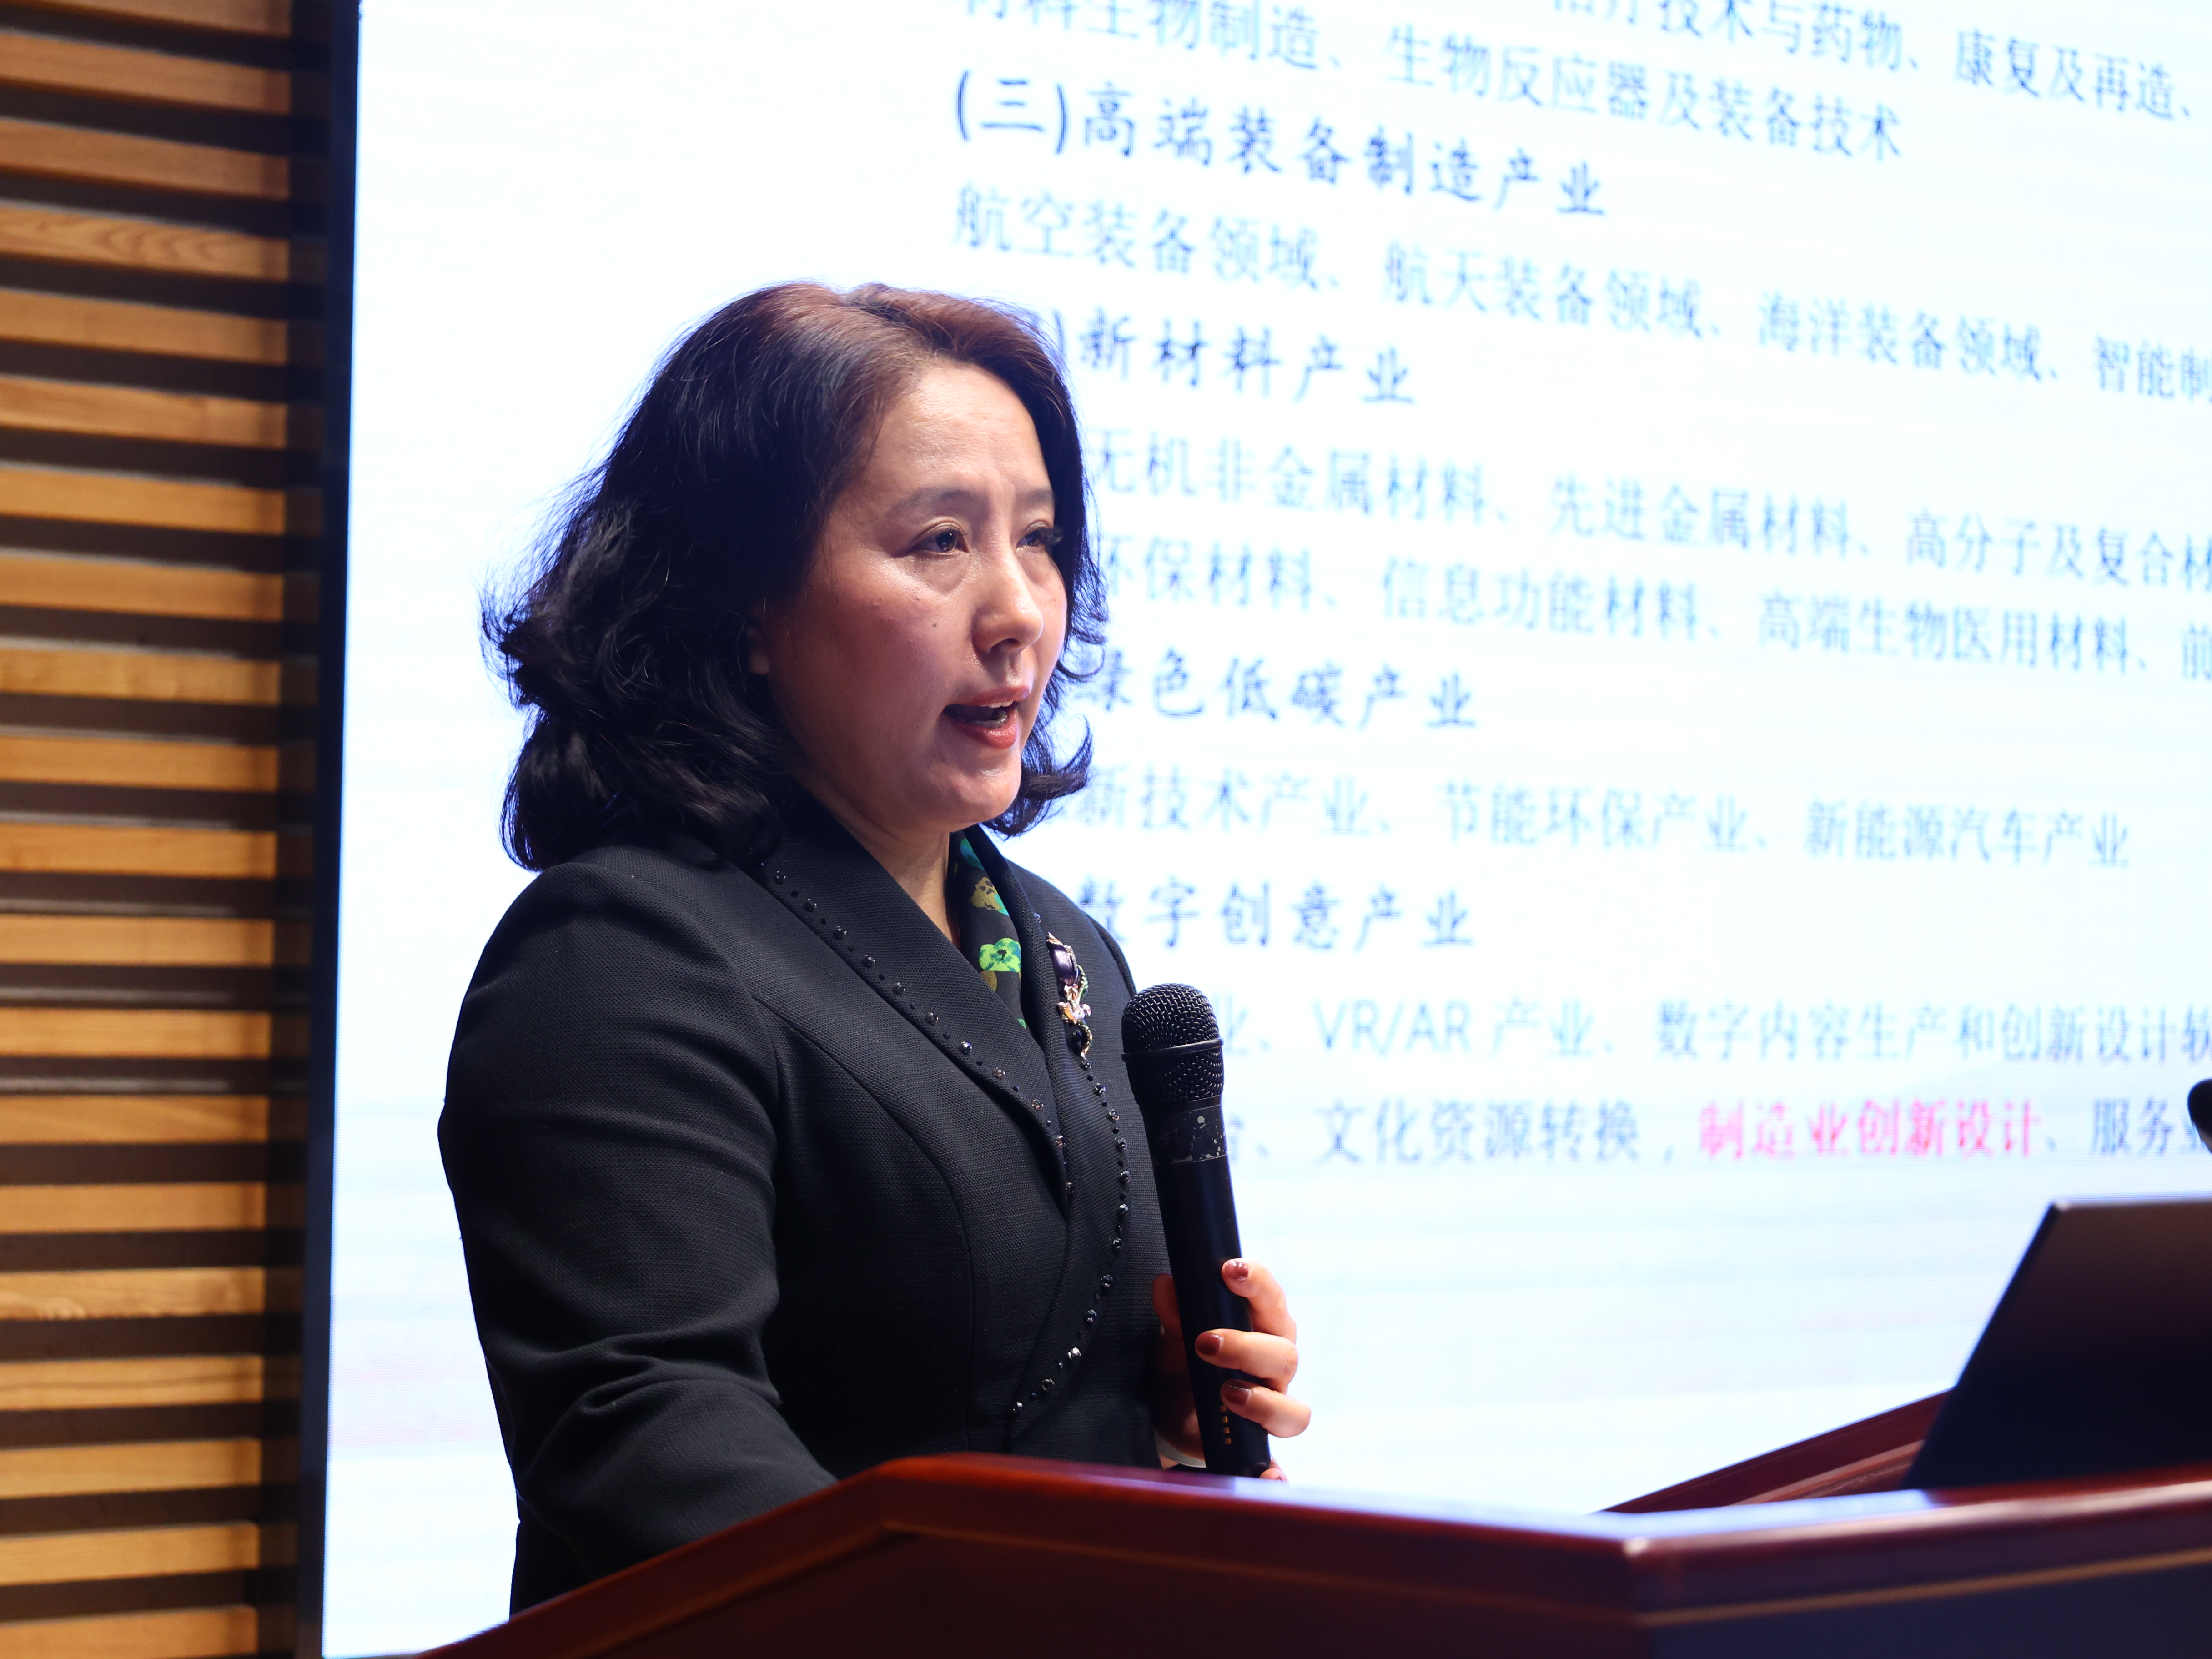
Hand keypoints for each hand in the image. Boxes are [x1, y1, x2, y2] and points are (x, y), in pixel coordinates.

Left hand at [1151, 1258, 1309, 1477]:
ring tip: (1226, 1393)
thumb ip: (1173, 1312)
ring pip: (1293, 1408)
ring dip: (1262, 1401)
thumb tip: (1166, 1284)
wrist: (1171, 1411)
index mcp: (1260, 1327)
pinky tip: (1267, 1476)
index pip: (1271, 1299)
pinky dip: (1276, 1472)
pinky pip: (1279, 1464)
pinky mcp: (1258, 1443)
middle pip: (1285, 1353)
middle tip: (1205, 1342)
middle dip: (1247, 1346)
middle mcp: (1274, 1367)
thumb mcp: (1172, 1336)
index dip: (1258, 1282)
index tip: (1230, 1271)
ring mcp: (1272, 1407)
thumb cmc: (1184, 1361)